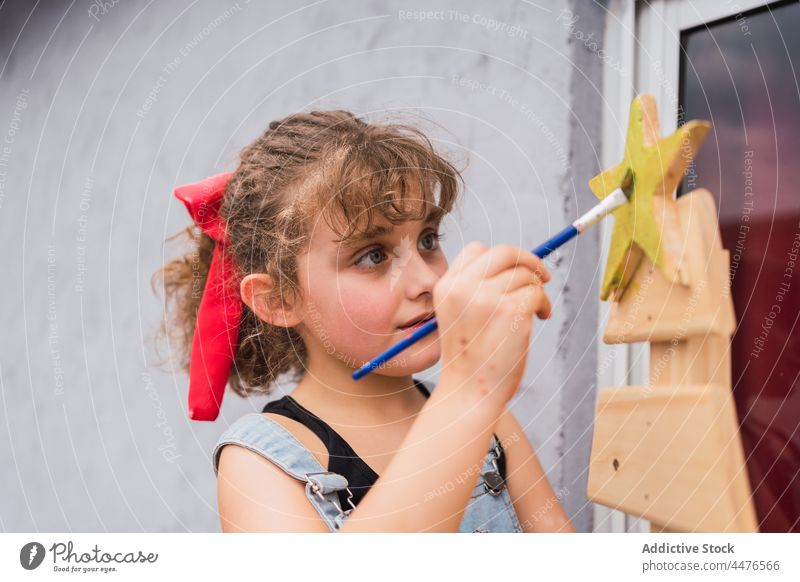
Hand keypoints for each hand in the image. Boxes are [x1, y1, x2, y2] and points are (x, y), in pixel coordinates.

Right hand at [433, 242, 551, 408]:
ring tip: (536, 311)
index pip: (477, 250)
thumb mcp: (461, 315)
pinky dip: (544, 304)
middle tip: (542, 275)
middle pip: (503, 252)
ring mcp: (485, 298)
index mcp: (446, 286)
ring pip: (524, 274)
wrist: (469, 393)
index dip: (502, 258)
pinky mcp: (509, 311)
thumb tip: (516, 264)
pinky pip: (537, 292)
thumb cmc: (470, 358)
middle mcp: (462, 287)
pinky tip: (541, 318)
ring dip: (537, 289)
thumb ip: (477, 289)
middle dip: (528, 260)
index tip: (516, 269)